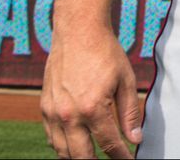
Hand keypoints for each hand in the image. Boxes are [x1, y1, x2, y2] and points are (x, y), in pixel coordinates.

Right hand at [41, 28, 141, 158]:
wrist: (78, 32)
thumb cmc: (105, 53)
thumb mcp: (125, 80)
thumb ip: (130, 112)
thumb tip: (135, 138)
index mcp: (93, 108)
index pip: (109, 144)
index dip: (121, 157)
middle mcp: (70, 115)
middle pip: (82, 156)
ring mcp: (53, 113)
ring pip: (62, 151)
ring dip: (77, 158)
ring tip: (92, 158)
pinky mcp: (44, 108)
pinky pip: (51, 138)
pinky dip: (62, 146)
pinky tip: (74, 145)